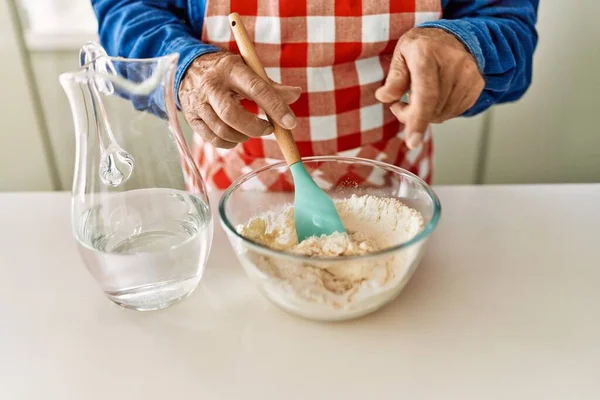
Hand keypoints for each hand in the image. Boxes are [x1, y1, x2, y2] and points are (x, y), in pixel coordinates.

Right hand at [179, 52, 300, 148]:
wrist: (188, 67)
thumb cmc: (226, 70)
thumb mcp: (247, 69)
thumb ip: (271, 85)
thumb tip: (296, 94)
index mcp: (230, 69)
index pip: (256, 89)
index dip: (275, 107)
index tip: (290, 122)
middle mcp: (211, 85)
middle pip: (232, 114)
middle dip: (255, 128)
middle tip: (269, 129)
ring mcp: (199, 102)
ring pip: (222, 130)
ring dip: (242, 136)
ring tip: (251, 132)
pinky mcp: (192, 117)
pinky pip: (212, 138)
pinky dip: (228, 143)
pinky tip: (236, 137)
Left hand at [375, 28, 484, 148]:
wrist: (458, 35)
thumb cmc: (425, 45)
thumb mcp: (402, 53)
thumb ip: (394, 77)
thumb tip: (385, 97)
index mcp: (427, 55)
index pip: (425, 95)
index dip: (417, 120)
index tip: (412, 142)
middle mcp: (453, 65)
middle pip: (431, 109)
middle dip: (411, 116)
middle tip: (401, 104)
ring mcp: (468, 77)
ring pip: (441, 114)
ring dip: (426, 114)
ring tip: (418, 97)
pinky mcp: (476, 87)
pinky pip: (453, 112)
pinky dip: (439, 110)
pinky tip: (435, 96)